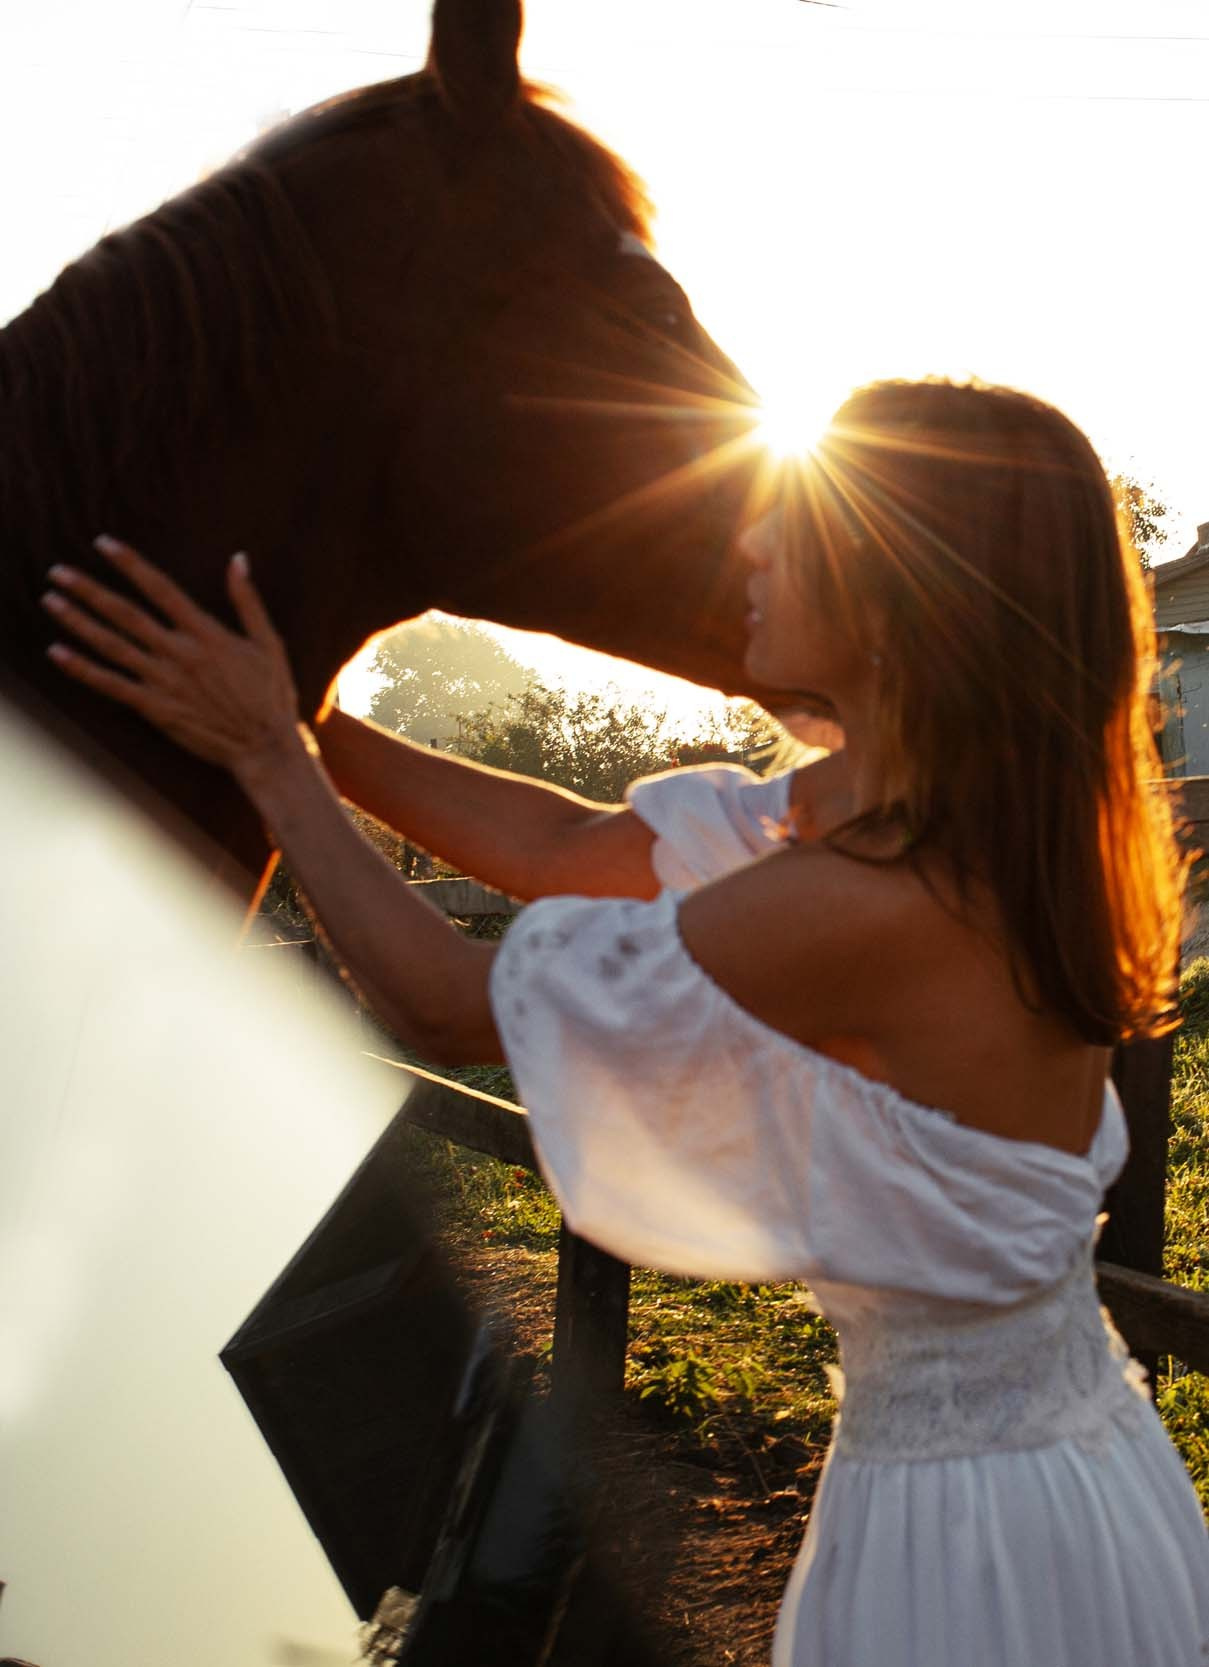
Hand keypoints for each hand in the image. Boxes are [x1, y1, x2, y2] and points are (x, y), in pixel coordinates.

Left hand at [42, 535, 302, 776]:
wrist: (266, 748)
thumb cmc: (272, 697)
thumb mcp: (269, 643)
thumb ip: (248, 601)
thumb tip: (238, 559)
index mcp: (207, 634)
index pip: (161, 589)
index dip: (130, 564)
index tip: (103, 544)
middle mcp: (180, 654)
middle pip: (126, 614)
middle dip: (89, 591)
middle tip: (58, 572)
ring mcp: (165, 682)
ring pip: (113, 646)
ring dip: (78, 622)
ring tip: (50, 601)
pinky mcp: (156, 708)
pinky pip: (112, 685)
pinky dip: (83, 670)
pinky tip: (57, 653)